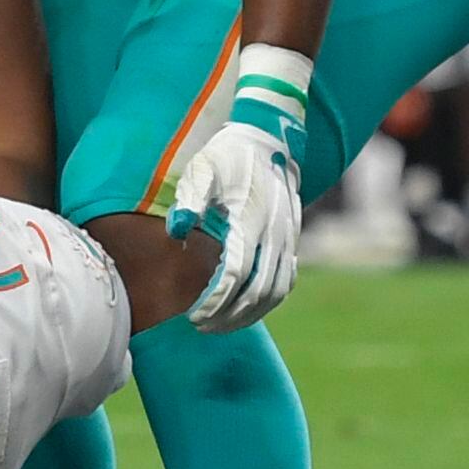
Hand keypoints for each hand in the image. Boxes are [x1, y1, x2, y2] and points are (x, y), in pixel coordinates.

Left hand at [167, 117, 302, 333]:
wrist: (268, 142)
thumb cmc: (226, 158)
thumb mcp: (202, 169)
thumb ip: (189, 199)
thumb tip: (176, 231)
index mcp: (250, 219)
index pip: (236, 275)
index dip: (215, 300)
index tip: (193, 315)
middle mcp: (274, 234)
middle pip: (257, 291)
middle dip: (229, 315)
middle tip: (201, 326)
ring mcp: (287, 239)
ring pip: (276, 292)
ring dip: (249, 315)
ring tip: (219, 325)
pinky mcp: (292, 241)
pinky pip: (285, 282)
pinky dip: (267, 303)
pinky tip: (244, 310)